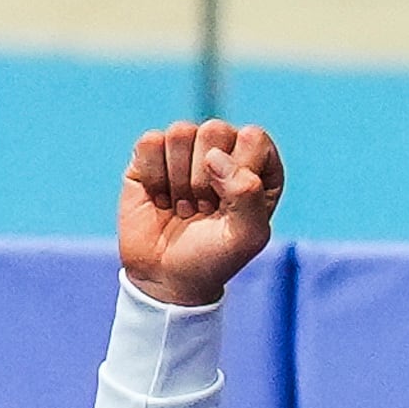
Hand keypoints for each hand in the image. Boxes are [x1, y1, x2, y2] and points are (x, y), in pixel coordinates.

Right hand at [119, 119, 283, 307]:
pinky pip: (150, 142)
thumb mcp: (247, 236)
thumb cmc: (213, 257)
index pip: (253, 138)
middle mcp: (224, 149)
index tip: (228, 207)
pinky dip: (152, 176)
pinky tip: (160, 197)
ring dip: (178, 179)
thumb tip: (214, 156)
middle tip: (203, 209)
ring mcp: (186, 149)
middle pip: (215, 130)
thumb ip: (248, 193)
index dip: (237, 174)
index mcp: (258, 163)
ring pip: (180, 132)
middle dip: (204, 179)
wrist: (166, 278)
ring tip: (183, 205)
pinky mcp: (150, 154)